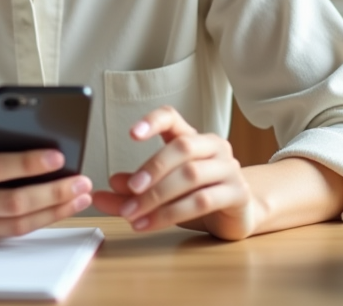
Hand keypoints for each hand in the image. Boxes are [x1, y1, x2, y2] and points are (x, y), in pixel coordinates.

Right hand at [0, 110, 92, 244]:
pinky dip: (41, 220)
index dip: (27, 163)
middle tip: (82, 179)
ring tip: (81, 194)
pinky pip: (12, 233)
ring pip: (17, 224)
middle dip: (52, 191)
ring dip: (55, 210)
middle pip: (11, 202)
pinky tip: (62, 206)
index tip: (58, 154)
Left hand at [92, 106, 263, 239]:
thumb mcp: (162, 191)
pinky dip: (171, 213)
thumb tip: (103, 190)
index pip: (172, 118)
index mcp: (193, 138)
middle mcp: (214, 147)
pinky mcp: (237, 194)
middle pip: (182, 147)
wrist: (239, 214)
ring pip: (191, 176)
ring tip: (132, 213)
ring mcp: (229, 169)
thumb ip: (132, 191)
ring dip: (157, 196)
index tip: (131, 134)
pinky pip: (203, 201)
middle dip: (152, 168)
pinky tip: (149, 224)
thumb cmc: (197, 195)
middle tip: (130, 188)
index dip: (153, 121)